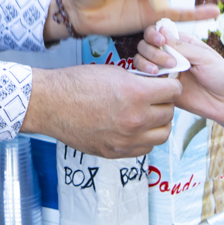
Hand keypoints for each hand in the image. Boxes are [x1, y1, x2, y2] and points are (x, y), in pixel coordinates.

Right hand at [21, 65, 180, 157]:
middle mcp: (135, 120)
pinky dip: (145, 138)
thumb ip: (139, 81)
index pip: (174, 91)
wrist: (49, 104)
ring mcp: (126, 140)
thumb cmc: (77, 83)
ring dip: (159, 123)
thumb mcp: (113, 72)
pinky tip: (135, 128)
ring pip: (162, 135)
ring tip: (148, 114)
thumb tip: (156, 85)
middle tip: (156, 97)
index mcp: (136, 95)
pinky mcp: (115, 152)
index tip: (166, 83)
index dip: (170, 84)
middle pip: (169, 113)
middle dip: (165, 103)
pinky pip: (144, 148)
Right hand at [137, 28, 223, 173]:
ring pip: (142, 61)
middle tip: (169, 63)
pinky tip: (154, 81)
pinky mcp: (163, 88)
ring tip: (158, 72)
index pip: (159, 32)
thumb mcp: (204, 57)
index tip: (160, 41)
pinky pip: (146, 80)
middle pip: (147, 45)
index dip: (154, 34)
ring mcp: (165, 71)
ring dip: (145, 63)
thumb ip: (181, 46)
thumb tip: (160, 30)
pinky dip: (144, 78)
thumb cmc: (222, 76)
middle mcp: (171, 55)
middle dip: (151, 51)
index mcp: (183, 43)